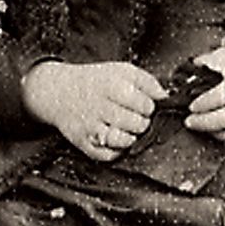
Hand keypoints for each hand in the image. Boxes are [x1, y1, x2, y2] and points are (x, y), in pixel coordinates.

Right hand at [23, 59, 165, 161]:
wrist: (60, 92)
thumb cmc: (95, 81)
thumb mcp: (121, 70)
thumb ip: (146, 80)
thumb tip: (164, 96)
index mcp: (111, 86)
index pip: (144, 105)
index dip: (149, 107)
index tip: (143, 105)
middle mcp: (100, 107)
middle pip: (137, 125)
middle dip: (141, 123)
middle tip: (135, 118)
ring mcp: (90, 127)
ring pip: (123, 141)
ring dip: (131, 137)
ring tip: (127, 128)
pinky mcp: (83, 142)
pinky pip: (107, 156)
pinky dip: (116, 151)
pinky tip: (116, 140)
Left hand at [181, 43, 224, 150]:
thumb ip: (224, 56)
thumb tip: (198, 62)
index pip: (222, 95)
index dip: (203, 102)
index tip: (192, 104)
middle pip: (224, 118)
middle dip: (202, 122)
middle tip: (189, 121)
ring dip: (214, 133)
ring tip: (202, 127)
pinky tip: (221, 134)